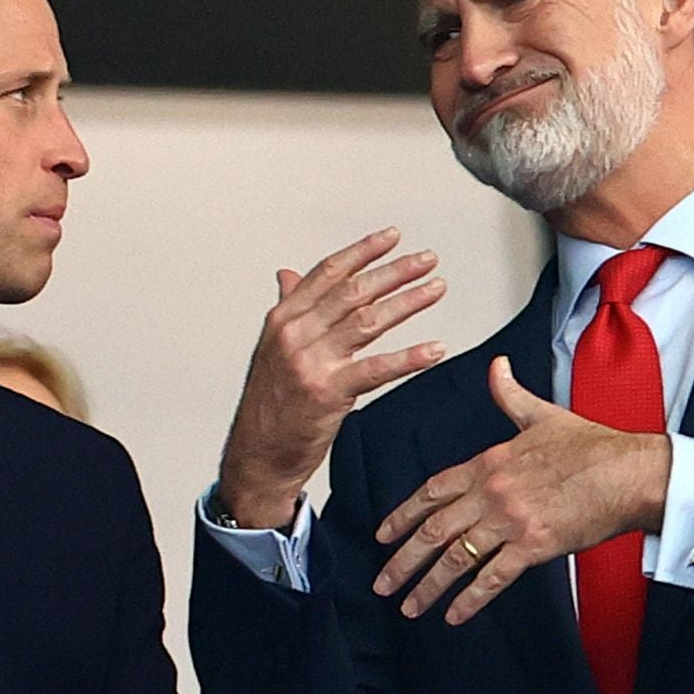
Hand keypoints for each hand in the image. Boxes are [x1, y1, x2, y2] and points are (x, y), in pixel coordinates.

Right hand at [216, 228, 447, 529]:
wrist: (257, 456)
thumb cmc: (269, 406)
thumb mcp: (273, 351)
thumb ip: (289, 310)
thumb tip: (289, 275)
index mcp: (283, 320)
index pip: (328, 274)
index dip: (363, 252)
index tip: (392, 237)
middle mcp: (295, 335)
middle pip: (353, 292)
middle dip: (394, 271)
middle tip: (426, 260)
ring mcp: (311, 363)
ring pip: (368, 321)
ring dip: (408, 302)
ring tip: (436, 289)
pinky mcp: (329, 393)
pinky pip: (377, 369)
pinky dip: (410, 358)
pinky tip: (434, 349)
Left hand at [373, 357, 670, 625]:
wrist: (630, 472)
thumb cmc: (593, 447)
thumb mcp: (542, 415)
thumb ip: (510, 396)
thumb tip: (497, 367)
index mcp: (488, 463)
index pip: (431, 491)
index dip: (402, 515)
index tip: (382, 534)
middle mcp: (491, 492)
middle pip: (432, 530)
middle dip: (402, 561)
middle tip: (381, 583)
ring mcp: (510, 520)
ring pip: (455, 558)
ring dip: (428, 586)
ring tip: (409, 606)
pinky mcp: (534, 545)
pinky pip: (492, 578)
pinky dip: (469, 599)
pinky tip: (453, 616)